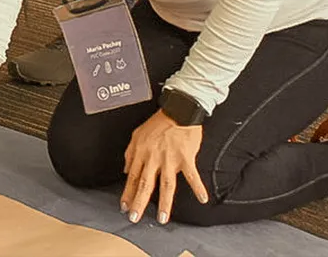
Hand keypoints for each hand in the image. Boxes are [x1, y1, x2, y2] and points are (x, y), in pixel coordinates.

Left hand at [121, 110, 207, 224]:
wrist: (178, 110)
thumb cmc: (159, 122)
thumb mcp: (137, 134)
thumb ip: (130, 153)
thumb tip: (126, 170)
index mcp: (142, 153)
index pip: (132, 177)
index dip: (128, 193)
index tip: (124, 206)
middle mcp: (154, 158)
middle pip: (145, 184)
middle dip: (139, 202)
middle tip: (135, 218)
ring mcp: (170, 159)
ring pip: (166, 185)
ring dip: (164, 203)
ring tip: (163, 218)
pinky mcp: (186, 157)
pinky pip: (192, 175)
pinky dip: (198, 187)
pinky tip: (202, 198)